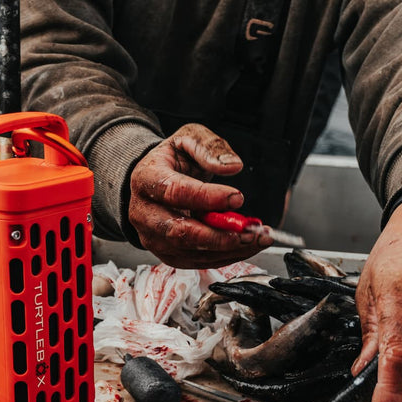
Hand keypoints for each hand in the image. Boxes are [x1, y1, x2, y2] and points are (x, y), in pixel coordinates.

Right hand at [128, 123, 273, 267]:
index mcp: (147, 180)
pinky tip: (245, 245)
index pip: (175, 192)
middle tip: (251, 230)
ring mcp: (153, 237)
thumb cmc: (171, 160)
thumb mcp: (189, 139)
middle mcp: (144, 213)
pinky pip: (196, 262)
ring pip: (190, 252)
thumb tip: (232, 166)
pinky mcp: (166, 253)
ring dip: (228, 249)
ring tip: (256, 238)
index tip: (237, 198)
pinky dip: (225, 256)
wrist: (154, 180)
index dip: (208, 198)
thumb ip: (209, 148)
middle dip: (220, 235)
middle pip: (180, 231)